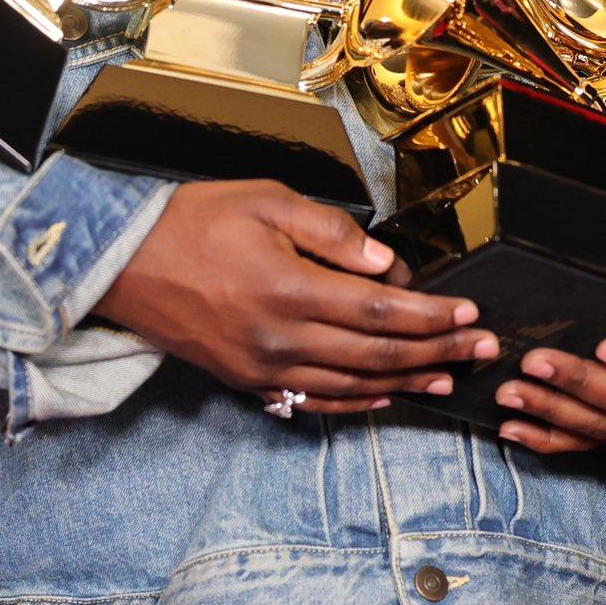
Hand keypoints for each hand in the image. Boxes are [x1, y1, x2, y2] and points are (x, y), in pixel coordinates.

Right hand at [96, 178, 499, 414]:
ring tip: (449, 376)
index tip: (470, 314)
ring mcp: (262, 368)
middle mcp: (280, 339)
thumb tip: (387, 266)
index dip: (433, 318)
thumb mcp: (266, 202)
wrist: (123, 262)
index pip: (381, 313)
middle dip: (438, 353)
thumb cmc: (194, 220)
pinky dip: (356, 402)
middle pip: (377, 357)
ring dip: (407, 383)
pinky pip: (313, 401)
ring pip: (352, 386)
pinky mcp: (246, 381)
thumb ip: (332, 233)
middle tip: (483, 348)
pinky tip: (385, 396)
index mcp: (289, 289)